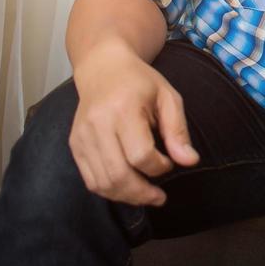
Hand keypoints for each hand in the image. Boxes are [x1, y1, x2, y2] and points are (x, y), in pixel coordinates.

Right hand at [69, 41, 199, 205]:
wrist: (103, 68)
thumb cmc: (140, 82)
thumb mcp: (168, 97)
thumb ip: (178, 130)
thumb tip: (190, 161)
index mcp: (123, 109)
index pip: (140, 155)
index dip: (159, 167)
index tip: (169, 163)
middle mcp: (98, 125)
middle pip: (118, 174)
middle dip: (142, 193)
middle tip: (159, 197)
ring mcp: (82, 136)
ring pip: (101, 183)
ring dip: (126, 197)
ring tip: (145, 196)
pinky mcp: (74, 145)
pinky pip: (90, 179)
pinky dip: (109, 190)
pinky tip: (126, 188)